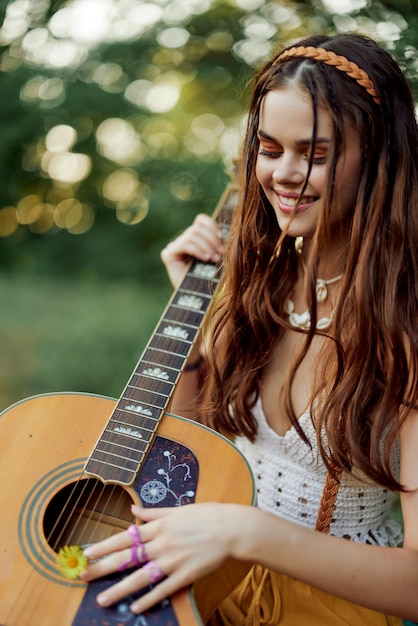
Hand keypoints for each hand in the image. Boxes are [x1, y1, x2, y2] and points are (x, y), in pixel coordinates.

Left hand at [81, 502, 239, 614]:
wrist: (230, 528)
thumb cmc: (205, 515)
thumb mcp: (177, 510)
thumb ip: (153, 513)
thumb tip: (132, 509)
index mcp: (159, 526)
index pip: (125, 537)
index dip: (105, 545)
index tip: (87, 553)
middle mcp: (161, 544)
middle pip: (127, 558)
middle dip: (103, 568)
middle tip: (83, 577)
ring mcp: (172, 561)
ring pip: (141, 577)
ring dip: (120, 589)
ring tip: (102, 600)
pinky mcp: (185, 575)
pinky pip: (163, 589)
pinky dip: (148, 599)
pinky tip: (135, 607)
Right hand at [161, 214, 223, 288]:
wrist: (200, 300)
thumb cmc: (212, 279)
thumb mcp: (218, 256)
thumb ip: (218, 242)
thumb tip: (225, 230)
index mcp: (195, 239)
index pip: (200, 220)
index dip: (211, 225)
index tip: (222, 237)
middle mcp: (182, 240)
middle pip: (197, 227)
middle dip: (212, 239)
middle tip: (222, 253)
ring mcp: (174, 247)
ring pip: (192, 234)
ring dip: (207, 246)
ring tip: (215, 259)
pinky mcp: (168, 254)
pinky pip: (184, 244)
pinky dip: (198, 250)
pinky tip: (206, 258)